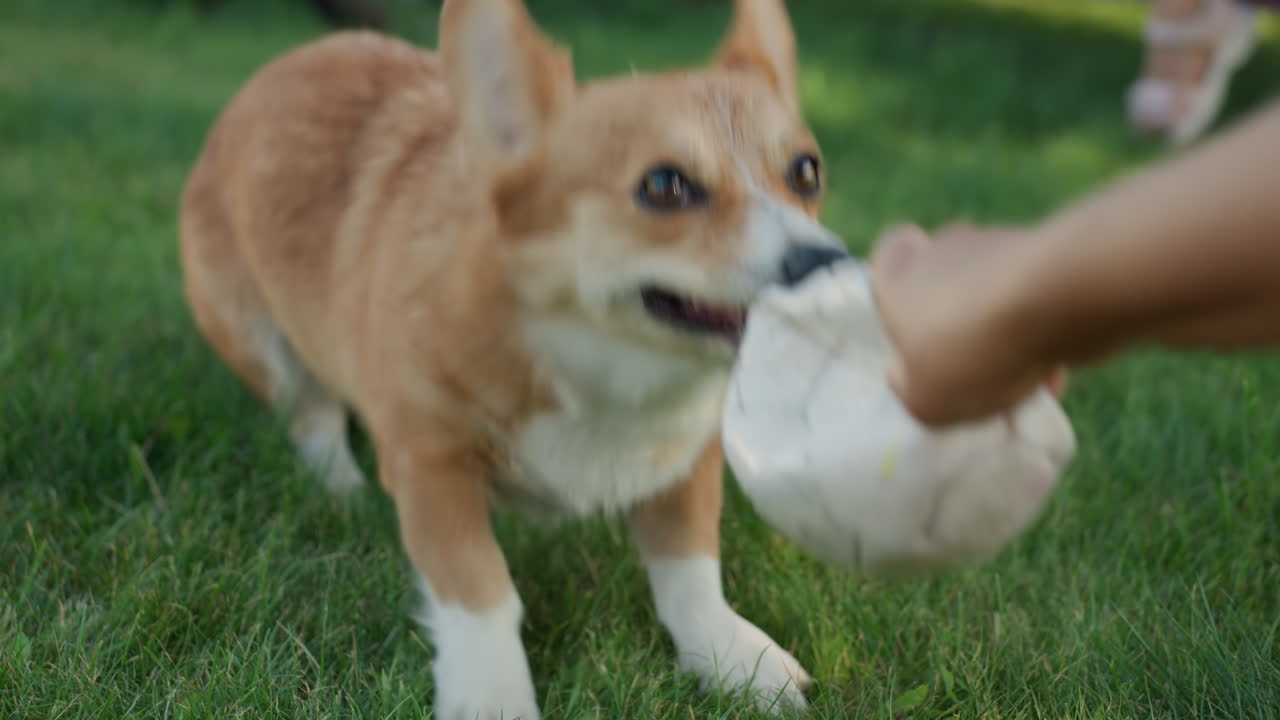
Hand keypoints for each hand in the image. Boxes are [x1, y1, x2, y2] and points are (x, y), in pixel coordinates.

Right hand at [869, 223, 1066, 425]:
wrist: (1056, 302)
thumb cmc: (970, 348)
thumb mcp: (922, 400)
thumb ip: (909, 388)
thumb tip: (910, 377)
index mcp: (898, 274)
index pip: (888, 253)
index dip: (899, 284)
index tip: (914, 320)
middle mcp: (942, 248)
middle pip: (945, 278)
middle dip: (960, 319)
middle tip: (974, 365)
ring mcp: (997, 243)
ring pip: (995, 289)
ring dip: (1005, 326)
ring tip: (1022, 375)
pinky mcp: (1050, 249)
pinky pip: (1039, 295)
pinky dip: (1044, 326)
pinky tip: (1054, 365)